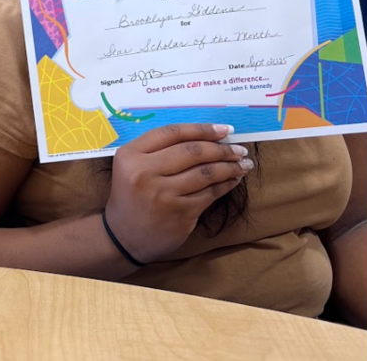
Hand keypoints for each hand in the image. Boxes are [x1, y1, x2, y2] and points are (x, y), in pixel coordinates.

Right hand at [104, 123, 253, 263]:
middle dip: (221, 148)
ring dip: (229, 166)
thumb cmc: (131, 196)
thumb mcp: (132, 167)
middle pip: (192, 151)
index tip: (224, 129)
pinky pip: (210, 193)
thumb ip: (158, 151)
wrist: (123, 236)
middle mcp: (145, 171)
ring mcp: (163, 194)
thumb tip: (204, 138)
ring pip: (205, 172)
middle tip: (239, 149)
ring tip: (243, 163)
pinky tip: (233, 179)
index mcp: (130, 154)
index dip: (201, 129)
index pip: (172, 133)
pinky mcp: (180, 213)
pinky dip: (226, 184)